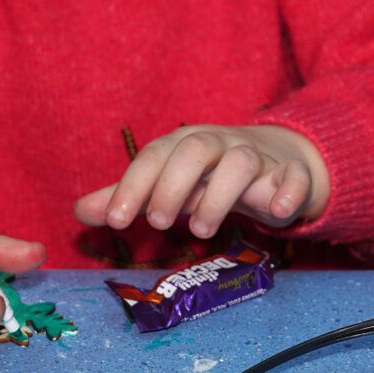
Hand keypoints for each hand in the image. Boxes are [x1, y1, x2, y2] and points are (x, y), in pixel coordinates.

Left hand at [73, 124, 329, 237]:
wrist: (276, 158)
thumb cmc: (212, 175)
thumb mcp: (170, 183)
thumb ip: (130, 197)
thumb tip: (79, 212)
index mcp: (185, 143)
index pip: (154, 155)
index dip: (132, 185)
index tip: (114, 221)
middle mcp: (219, 143)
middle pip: (195, 148)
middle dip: (171, 184)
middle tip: (156, 223)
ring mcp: (257, 157)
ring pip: (240, 161)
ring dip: (219, 195)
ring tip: (200, 230)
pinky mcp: (291, 174)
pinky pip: (294, 176)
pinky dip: (288, 191)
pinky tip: (276, 213)